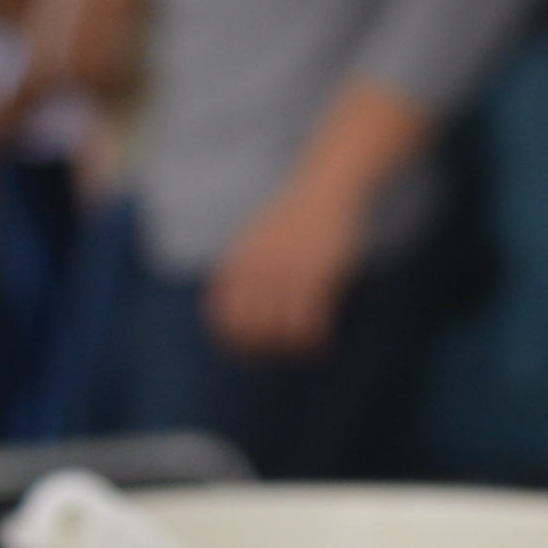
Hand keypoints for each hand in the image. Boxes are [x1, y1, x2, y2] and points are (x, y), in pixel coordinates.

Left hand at [200, 167, 366, 358]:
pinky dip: (315, 342)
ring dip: (293, 350)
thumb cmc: (292, 219)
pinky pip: (310, 324)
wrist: (325, 191)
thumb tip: (231, 312)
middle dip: (265, 351)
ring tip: (306, 351)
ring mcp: (287, 273)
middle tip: (282, 355)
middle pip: (249, 331)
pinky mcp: (318, 277)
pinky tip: (323, 344)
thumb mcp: (254, 240)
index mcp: (237, 263)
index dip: (233, 344)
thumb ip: (241, 273)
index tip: (253, 355)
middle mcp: (257, 270)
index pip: (222, 318)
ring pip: (280, 333)